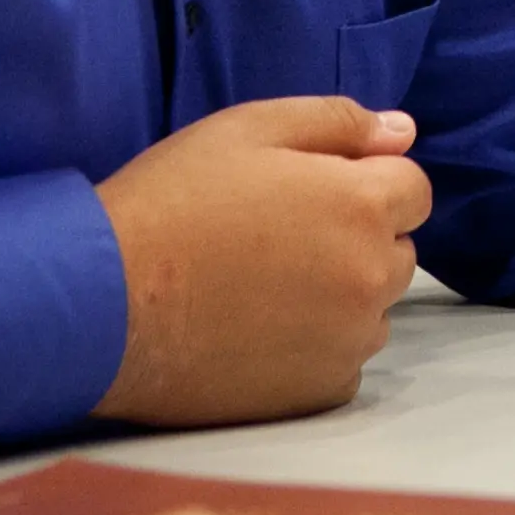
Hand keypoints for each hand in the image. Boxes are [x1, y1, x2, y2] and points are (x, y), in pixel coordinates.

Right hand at [92, 97, 430, 425]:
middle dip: (358, 239)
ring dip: (340, 296)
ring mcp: (349, 341)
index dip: (366, 183)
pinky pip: (342, 362)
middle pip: (397, 251)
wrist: (100, 303)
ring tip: (261, 289)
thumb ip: (338, 122)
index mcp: (362, 205)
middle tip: (279, 239)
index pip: (414, 189)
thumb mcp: (248, 129)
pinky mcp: (318, 392)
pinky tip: (256, 333)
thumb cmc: (170, 202)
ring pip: (372, 309)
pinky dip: (315, 348)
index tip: (310, 194)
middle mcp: (371, 277)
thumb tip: (403, 131)